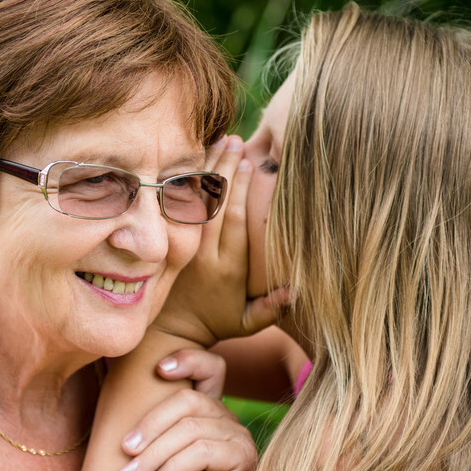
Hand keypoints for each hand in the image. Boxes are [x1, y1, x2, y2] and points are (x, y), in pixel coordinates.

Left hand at [116, 348, 255, 470]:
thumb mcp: (154, 462)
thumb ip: (148, 436)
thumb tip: (110, 403)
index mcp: (208, 415)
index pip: (211, 369)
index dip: (189, 359)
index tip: (158, 368)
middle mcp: (228, 424)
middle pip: (190, 400)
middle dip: (151, 423)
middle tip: (124, 450)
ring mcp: (240, 443)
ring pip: (192, 428)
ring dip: (154, 452)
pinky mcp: (246, 467)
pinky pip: (204, 452)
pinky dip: (172, 468)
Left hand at [152, 135, 288, 347]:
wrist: (172, 330)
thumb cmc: (218, 321)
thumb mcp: (247, 323)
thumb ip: (271, 307)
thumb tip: (298, 289)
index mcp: (227, 269)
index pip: (236, 223)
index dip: (243, 192)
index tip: (252, 165)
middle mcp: (205, 254)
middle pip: (217, 205)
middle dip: (227, 170)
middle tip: (238, 142)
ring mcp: (186, 246)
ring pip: (198, 201)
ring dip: (209, 169)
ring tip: (222, 140)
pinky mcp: (173, 240)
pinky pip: (181, 205)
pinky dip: (189, 180)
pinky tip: (198, 156)